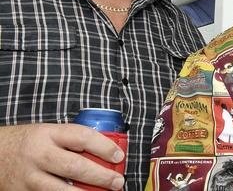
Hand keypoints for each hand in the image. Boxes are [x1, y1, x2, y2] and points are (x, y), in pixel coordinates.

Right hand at [0, 123, 124, 189]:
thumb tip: (107, 149)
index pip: (82, 137)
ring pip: (61, 190)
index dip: (104, 147)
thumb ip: (72, 140)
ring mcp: (29, 176)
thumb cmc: (29, 143)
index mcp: (49, 134)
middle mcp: (39, 154)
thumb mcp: (49, 133)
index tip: (119, 156)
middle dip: (101, 176)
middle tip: (117, 181)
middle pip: (75, 167)